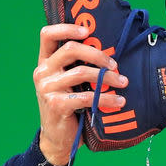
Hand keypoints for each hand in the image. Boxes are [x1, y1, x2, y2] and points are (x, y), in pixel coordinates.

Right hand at [33, 24, 127, 165]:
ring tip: (123, 83)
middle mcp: (42, 72)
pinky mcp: (56, 104)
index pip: (47, 34)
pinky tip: (119, 101)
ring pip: (82, 72)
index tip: (88, 31)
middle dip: (98, 54)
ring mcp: (47, 88)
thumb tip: (110, 51)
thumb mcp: (69, 82)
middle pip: (70, 49)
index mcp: (45, 62)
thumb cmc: (70, 104)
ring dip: (107, 77)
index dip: (67, 28)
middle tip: (115, 65)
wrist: (58, 137)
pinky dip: (107, 98)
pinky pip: (87, 96)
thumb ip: (78, 65)